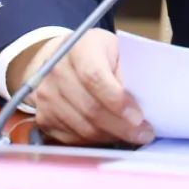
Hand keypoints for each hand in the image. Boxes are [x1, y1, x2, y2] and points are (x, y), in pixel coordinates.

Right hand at [12, 29, 152, 146]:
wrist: (62, 57)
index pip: (94, 77)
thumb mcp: (117, 49)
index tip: (138, 117)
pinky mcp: (43, 116)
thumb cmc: (97, 53)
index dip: (117, 100)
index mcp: (79, 48)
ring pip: (83, 128)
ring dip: (111, 136)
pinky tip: (111, 135)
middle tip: (144, 133)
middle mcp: (56, 70)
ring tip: (132, 136)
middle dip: (121, 126)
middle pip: (90, 108)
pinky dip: (96, 140)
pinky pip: (73, 138)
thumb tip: (141, 104)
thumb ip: (126, 72)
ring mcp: (46, 95)